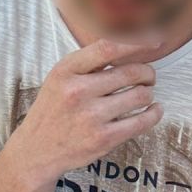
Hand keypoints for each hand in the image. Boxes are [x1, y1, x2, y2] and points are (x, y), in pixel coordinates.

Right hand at [12, 37, 164, 186]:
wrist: (36, 151)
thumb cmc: (51, 112)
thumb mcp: (58, 79)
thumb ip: (87, 64)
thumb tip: (128, 48)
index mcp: (66, 71)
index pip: (108, 48)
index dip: (137, 42)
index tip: (154, 41)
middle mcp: (78, 91)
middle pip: (131, 72)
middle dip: (147, 73)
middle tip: (148, 77)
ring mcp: (91, 116)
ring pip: (140, 95)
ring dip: (148, 93)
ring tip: (144, 95)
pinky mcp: (103, 138)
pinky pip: (142, 121)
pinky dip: (154, 113)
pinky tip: (153, 110)